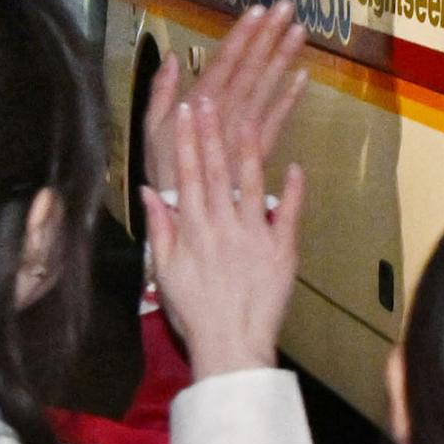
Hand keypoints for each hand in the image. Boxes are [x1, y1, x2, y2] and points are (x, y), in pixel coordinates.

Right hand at [143, 3, 308, 206]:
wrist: (190, 210)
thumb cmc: (166, 167)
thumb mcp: (150, 128)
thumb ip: (161, 92)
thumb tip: (172, 58)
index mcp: (199, 102)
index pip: (225, 61)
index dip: (242, 35)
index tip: (258, 10)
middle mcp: (227, 111)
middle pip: (250, 67)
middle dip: (268, 36)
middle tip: (286, 7)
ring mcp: (246, 129)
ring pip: (267, 87)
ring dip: (283, 58)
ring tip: (298, 31)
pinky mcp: (261, 147)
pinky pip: (278, 119)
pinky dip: (291, 98)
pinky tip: (303, 77)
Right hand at [145, 91, 307, 378]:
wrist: (231, 345)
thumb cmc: (194, 313)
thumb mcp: (165, 272)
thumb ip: (160, 229)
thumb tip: (148, 192)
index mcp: (193, 230)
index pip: (186, 176)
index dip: (185, 141)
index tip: (185, 111)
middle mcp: (223, 226)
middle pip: (215, 171)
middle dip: (211, 132)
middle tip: (210, 98)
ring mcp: (255, 236)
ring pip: (252, 184)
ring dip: (249, 150)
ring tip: (247, 118)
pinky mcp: (283, 250)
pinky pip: (289, 214)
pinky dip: (294, 190)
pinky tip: (294, 165)